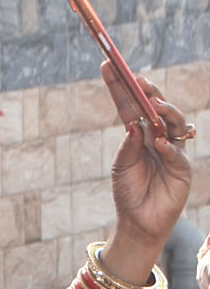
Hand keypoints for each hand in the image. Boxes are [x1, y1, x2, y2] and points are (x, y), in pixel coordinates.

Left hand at [102, 64, 191, 277]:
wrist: (139, 222)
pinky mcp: (181, 168)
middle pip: (155, 108)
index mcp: (137, 134)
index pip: (129, 105)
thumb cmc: (128, 193)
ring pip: (173, 123)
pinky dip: (168, 147)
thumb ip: (127, 147)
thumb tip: (134, 125)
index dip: (120, 86)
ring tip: (152, 104)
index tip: (107, 65)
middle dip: (147, 91)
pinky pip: (177, 153)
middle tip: (137, 79)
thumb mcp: (122, 167)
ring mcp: (172, 149)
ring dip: (164, 112)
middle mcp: (157, 137)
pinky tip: (159, 143)